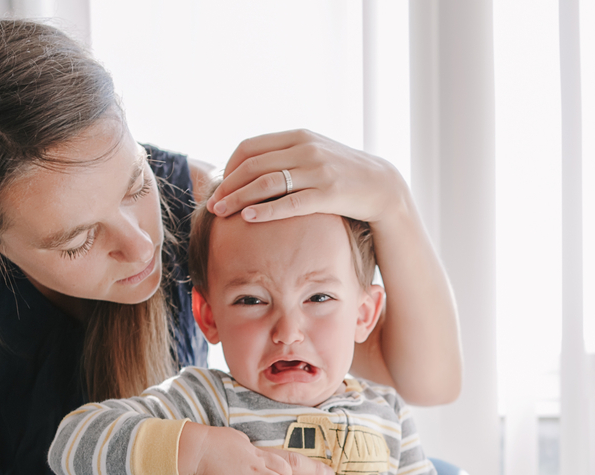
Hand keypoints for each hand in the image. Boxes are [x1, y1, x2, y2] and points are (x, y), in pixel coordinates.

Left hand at [206, 129, 403, 224]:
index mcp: (298, 136)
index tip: (220, 186)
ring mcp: (318, 170)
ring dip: (238, 199)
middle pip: (252, 165)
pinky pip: (290, 203)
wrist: (382, 185)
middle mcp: (306, 149)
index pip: (250, 146)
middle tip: (212, 204)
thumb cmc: (343, 173)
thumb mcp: (315, 153)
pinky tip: (248, 218)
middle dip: (227, 186)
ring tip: (221, 213)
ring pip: (266, 183)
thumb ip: (286, 155)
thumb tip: (250, 168)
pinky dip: (266, 210)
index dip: (229, 166)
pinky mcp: (329, 194)